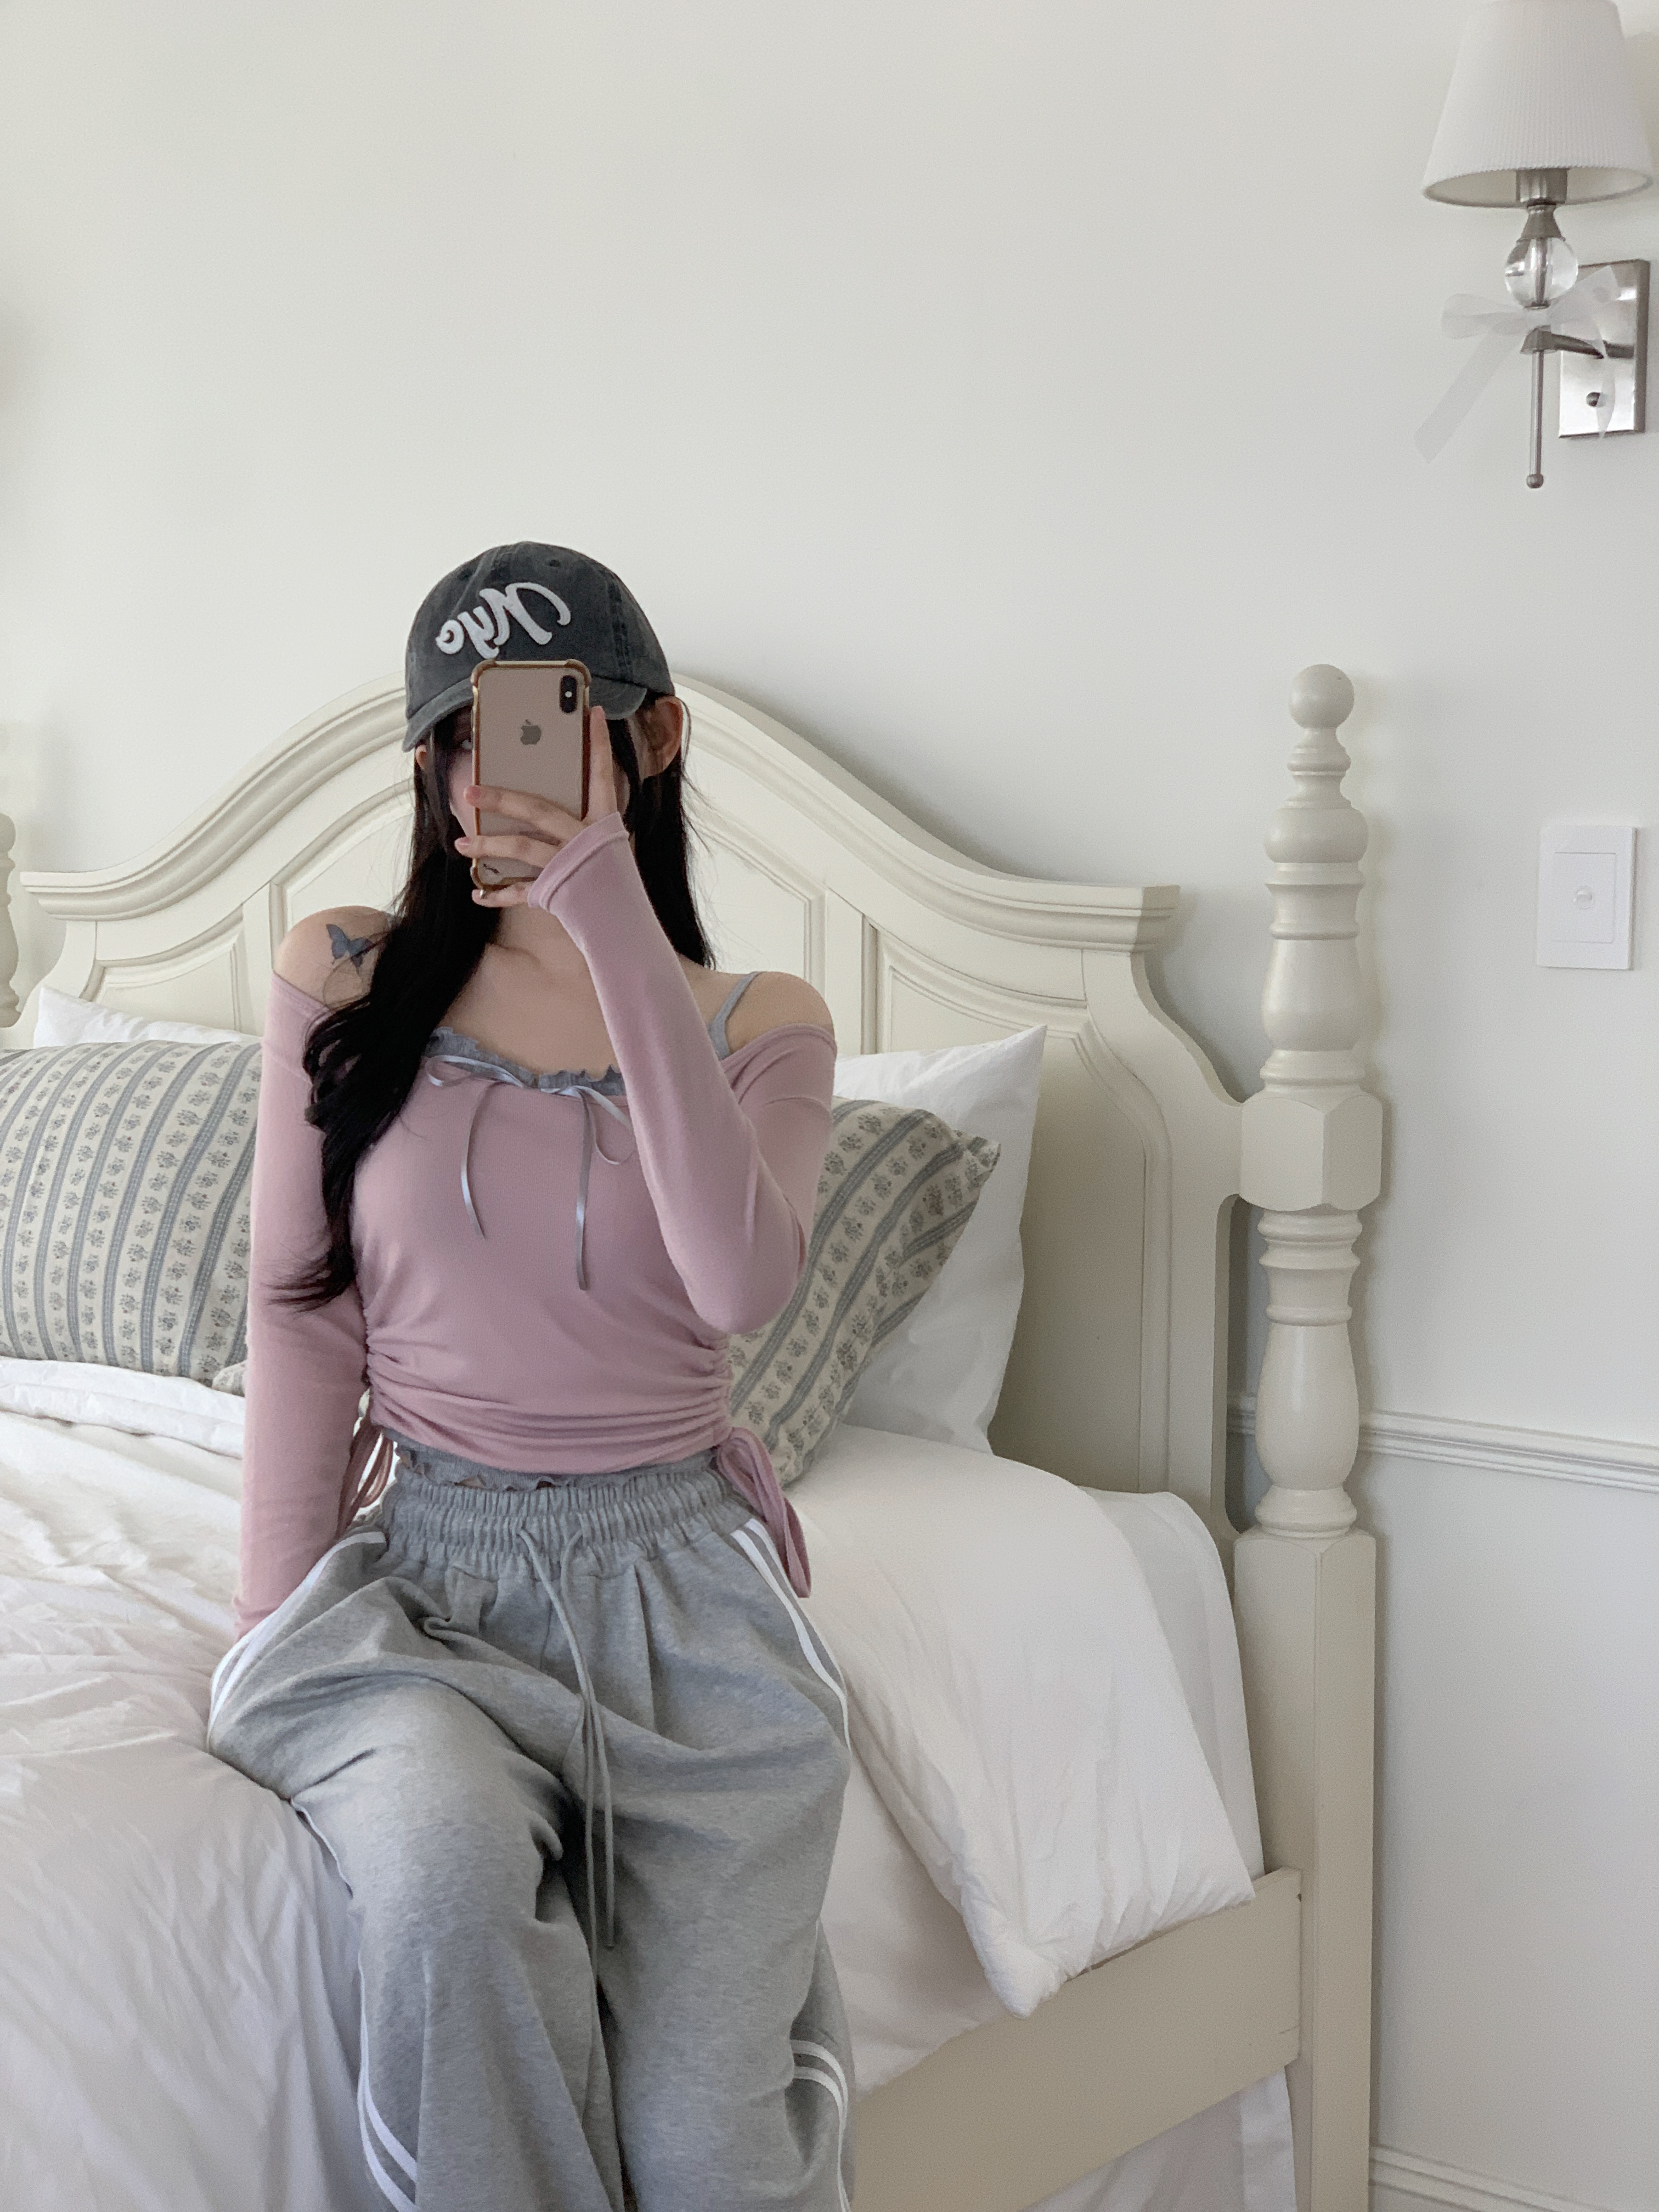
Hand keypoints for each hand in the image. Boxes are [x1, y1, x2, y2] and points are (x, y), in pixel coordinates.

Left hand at [455, 707, 618, 906]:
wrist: (625, 925)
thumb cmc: (615, 883)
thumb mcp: (608, 846)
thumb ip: (586, 822)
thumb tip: (550, 806)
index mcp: (604, 823)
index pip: (602, 774)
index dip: (599, 744)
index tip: (592, 713)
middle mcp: (585, 839)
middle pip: (537, 810)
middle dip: (501, 799)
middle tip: (470, 791)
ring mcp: (570, 865)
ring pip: (521, 847)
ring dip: (487, 845)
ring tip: (461, 843)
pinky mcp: (557, 892)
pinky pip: (520, 892)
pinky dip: (497, 894)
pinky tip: (477, 893)